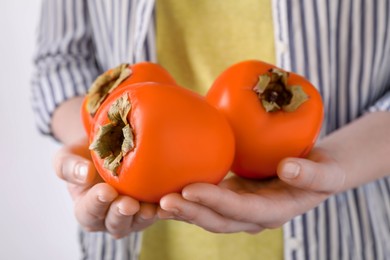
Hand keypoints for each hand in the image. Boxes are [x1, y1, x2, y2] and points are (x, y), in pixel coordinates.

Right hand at [53, 137, 157, 238]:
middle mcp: (108, 217)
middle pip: (114, 223)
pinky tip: (167, 201)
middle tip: (128, 204)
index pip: (89, 211)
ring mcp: (131, 215)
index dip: (96, 203)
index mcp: (86, 208)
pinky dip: (162, 209)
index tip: (105, 191)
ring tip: (147, 207)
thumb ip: (69, 166)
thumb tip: (84, 173)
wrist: (109, 148)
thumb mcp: (68, 157)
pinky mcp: (150, 208)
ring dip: (142, 216)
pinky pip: (157, 213)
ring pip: (136, 223)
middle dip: (121, 214)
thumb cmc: (85, 155)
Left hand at [158, 147, 344, 233]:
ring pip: (206, 214)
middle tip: (162, 200)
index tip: (191, 189)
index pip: (241, 210)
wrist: (316, 173)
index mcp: (274, 211)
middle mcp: (252, 216)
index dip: (216, 202)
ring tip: (154, 199)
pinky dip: (186, 196)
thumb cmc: (324, 172)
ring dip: (182, 208)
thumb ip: (311, 174)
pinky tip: (166, 186)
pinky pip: (206, 200)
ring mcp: (240, 208)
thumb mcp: (326, 173)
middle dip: (190, 211)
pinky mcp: (232, 195)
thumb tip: (287, 168)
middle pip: (217, 219)